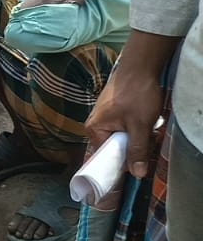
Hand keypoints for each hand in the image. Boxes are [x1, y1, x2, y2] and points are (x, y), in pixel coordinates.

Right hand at [86, 59, 166, 176]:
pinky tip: (145, 122)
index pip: (105, 158)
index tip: (137, 167)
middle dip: (131, 149)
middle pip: (113, 148)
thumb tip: (137, 174)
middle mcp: (95, 124)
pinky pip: (123, 128)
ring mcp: (104, 117)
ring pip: (121, 138)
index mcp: (94, 129)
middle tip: (146, 143)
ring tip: (146, 130)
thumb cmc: (136, 94)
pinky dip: (135, 129)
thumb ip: (137, 150)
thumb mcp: (140, 125)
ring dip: (135, 138)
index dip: (121, 164)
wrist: (140, 67)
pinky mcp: (113, 111)